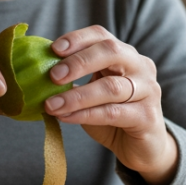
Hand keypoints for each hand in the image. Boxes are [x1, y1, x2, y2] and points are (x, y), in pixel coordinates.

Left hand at [43, 25, 178, 184]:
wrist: (142, 148)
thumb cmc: (112, 114)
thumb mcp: (92, 92)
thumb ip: (74, 79)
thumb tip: (37, 72)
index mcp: (125, 55)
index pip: (101, 36)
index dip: (78, 39)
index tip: (53, 48)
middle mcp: (141, 67)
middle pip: (111, 52)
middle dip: (79, 62)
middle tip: (53, 76)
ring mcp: (148, 91)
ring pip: (111, 87)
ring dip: (77, 95)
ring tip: (51, 105)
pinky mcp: (147, 117)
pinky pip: (113, 113)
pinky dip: (86, 114)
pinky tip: (66, 118)